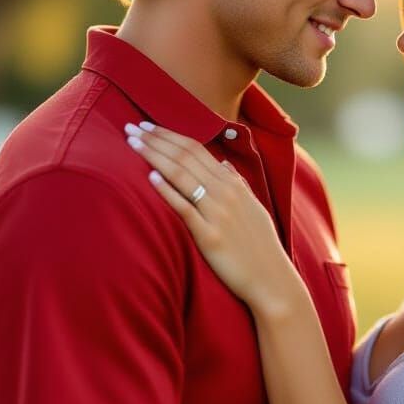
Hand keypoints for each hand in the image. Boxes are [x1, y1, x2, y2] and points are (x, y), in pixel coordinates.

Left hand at [123, 122, 296, 308]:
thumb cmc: (261, 245)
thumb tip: (224, 164)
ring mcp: (217, 213)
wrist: (272, 279)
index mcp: (234, 184)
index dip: (170, 134)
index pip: (197, 149)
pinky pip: (184, 208)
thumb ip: (238, 183)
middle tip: (130, 126)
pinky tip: (150, 177)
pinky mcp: (209, 236)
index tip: (148, 125)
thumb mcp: (254, 207)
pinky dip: (167, 190)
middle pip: (185, 156)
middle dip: (155, 139)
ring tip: (131, 143)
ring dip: (153, 156)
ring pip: (181, 175)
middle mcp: (225, 193)